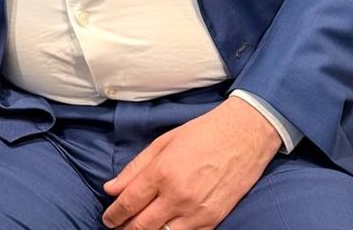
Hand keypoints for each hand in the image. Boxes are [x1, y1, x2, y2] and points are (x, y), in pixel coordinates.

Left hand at [101, 97, 280, 229]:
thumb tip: (111, 188)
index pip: (129, 202)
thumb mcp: (164, 143)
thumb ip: (136, 168)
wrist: (244, 136)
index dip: (114, 214)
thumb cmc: (202, 133)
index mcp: (162, 172)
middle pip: (142, 225)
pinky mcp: (213, 221)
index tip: (108, 218)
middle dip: (124, 229)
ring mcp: (197, 212)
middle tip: (117, 227)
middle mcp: (178, 196)